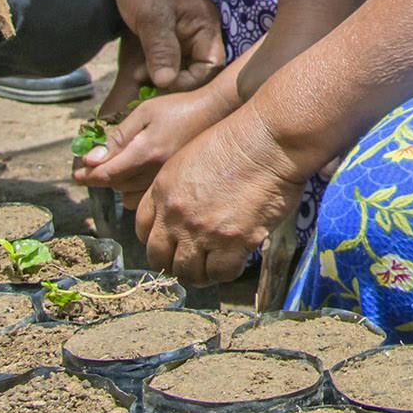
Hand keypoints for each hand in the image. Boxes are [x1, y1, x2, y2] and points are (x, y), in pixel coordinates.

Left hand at [73, 79, 237, 206]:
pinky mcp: (175, 184)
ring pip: (127, 196)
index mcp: (145, 153)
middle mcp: (155, 173)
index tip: (75, 172)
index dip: (85, 175)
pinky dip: (133, 191)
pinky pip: (144, 199)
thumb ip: (117, 137)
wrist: (217, 112)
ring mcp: (166, 181)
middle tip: (93, 163)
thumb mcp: (144, 112)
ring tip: (116, 168)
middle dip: (99, 176)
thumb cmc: (179, 107)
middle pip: (114, 186)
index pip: (104, 175)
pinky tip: (136, 176)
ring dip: (116, 184)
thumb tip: (91, 159)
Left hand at [109, 0, 224, 91]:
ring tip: (138, 76)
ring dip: (162, 76)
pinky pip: (171, 59)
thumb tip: (166, 82)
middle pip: (198, 70)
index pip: (211, 66)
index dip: (189, 81)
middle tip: (146, 83)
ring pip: (182, 67)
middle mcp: (202, 32)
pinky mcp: (172, 34)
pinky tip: (139, 70)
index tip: (161, 82)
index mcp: (207, 26)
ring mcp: (187, 34)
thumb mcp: (153, 18)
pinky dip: (157, 68)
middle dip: (174, 81)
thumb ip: (162, 50)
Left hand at [135, 102, 304, 284]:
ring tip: (216, 264)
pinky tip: (238, 259)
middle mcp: (176, 215)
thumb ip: (180, 187)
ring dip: (201, 272)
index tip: (173, 242)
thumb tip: (187, 209)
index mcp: (163, 191)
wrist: (270, 140)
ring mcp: (203, 231)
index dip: (158, 240)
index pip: (142, 231)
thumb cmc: (240, 139)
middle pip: (160, 258)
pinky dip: (228, 271)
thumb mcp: (192, 156)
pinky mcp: (232, 242)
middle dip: (175, 262)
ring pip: (189, 272)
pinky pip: (221, 274)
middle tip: (194, 260)